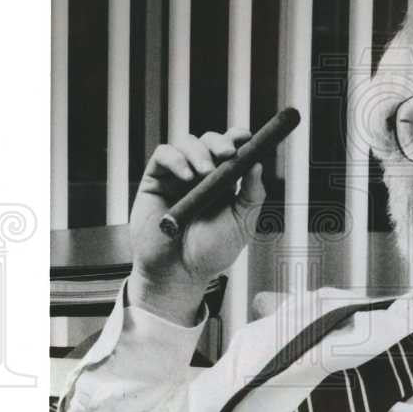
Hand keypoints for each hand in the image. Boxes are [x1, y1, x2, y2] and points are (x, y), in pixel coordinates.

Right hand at [128, 129, 265, 323]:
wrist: (179, 274)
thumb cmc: (210, 253)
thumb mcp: (241, 224)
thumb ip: (252, 195)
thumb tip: (257, 164)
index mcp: (224, 181)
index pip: (231, 151)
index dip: (238, 138)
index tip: (246, 137)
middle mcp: (200, 174)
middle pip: (209, 141)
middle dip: (219, 142)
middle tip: (227, 154)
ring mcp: (177, 176)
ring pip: (186, 143)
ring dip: (198, 151)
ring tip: (204, 172)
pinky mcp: (155, 180)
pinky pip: (162, 155)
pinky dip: (175, 159)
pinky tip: (186, 176)